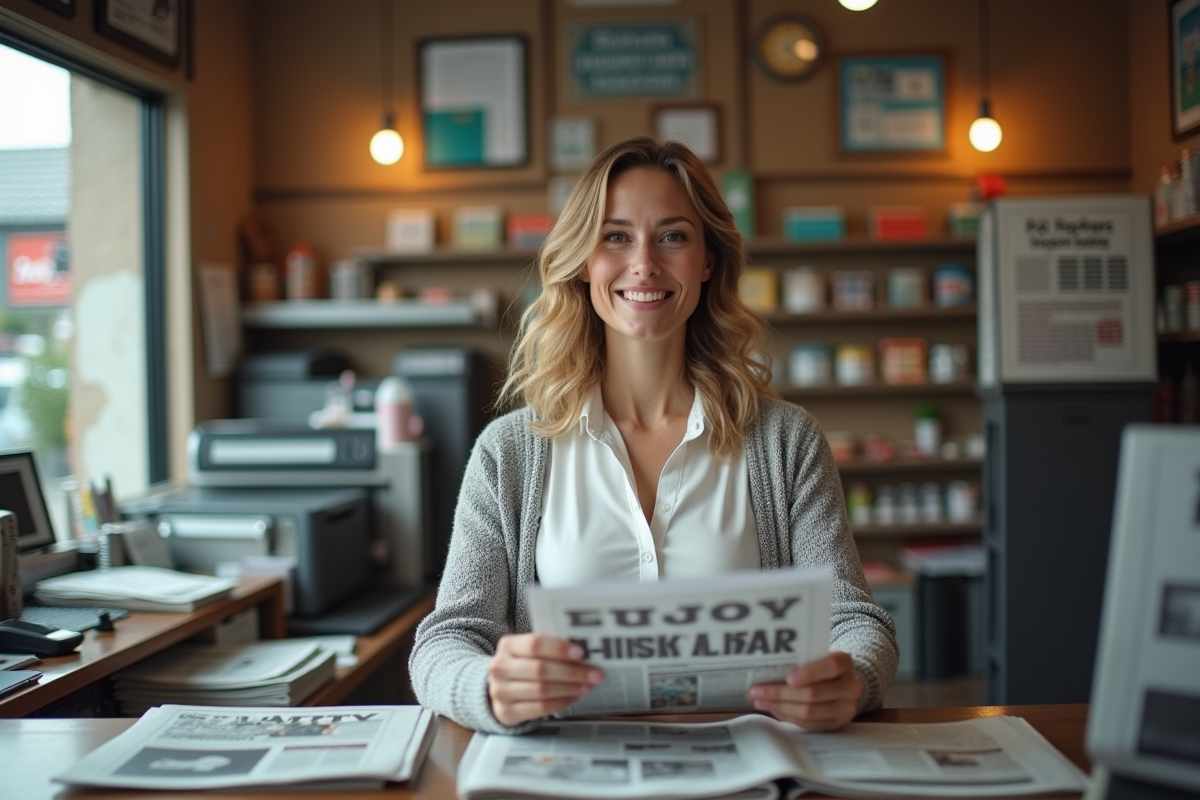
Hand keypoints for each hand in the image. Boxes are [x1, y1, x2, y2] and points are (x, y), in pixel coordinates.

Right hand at [487, 634, 603, 726]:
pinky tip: (574, 697)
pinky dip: (561, 702)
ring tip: (587, 686)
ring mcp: (500, 692)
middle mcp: (500, 667)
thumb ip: (550, 648)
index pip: (534, 644)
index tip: (581, 653)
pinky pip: (540, 708)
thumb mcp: (529, 651)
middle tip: (594, 673)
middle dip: (571, 672)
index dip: (559, 649)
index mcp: (508, 645)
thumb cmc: (523, 665)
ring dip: (569, 688)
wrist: (501, 689)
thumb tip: (583, 650)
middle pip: (540, 670)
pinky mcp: (506, 712)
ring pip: (541, 690)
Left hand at [747, 651, 861, 730]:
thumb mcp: (817, 657)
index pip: (831, 666)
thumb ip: (800, 661)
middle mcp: (850, 687)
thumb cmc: (821, 666)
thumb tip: (766, 668)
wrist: (841, 683)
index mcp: (844, 663)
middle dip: (781, 693)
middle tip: (756, 690)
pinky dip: (787, 716)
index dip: (810, 673)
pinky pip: (808, 724)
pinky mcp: (837, 724)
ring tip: (760, 701)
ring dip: (780, 707)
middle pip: (814, 694)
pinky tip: (773, 708)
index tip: (788, 678)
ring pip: (809, 712)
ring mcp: (846, 708)